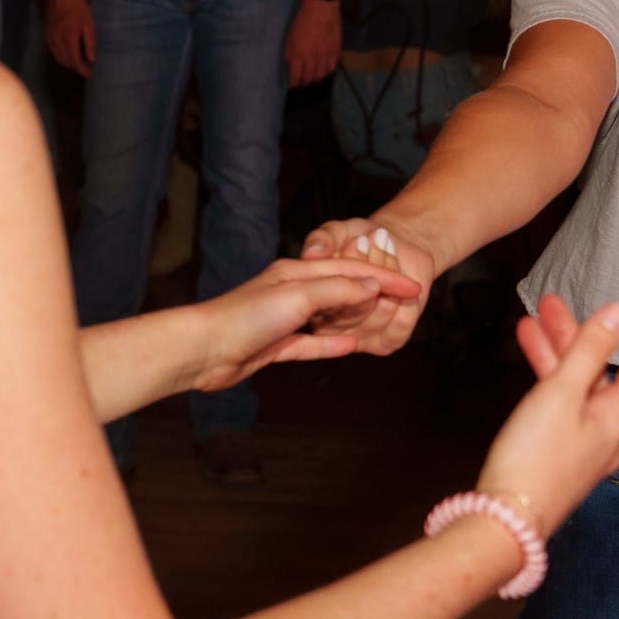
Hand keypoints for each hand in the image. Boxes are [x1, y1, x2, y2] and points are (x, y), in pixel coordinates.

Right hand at [46, 0, 95, 74]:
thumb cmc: (78, 7)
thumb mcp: (89, 24)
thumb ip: (90, 43)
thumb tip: (91, 59)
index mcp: (68, 37)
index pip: (74, 61)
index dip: (82, 70)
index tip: (90, 73)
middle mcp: (57, 40)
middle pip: (66, 62)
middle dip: (76, 68)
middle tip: (87, 69)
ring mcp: (50, 38)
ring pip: (59, 58)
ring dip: (69, 63)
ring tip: (80, 63)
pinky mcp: (46, 35)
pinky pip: (54, 52)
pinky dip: (62, 57)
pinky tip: (70, 54)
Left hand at [188, 257, 424, 390]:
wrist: (204, 348)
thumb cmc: (245, 316)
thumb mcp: (299, 295)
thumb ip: (337, 289)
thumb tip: (371, 284)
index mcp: (296, 272)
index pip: (350, 269)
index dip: (384, 277)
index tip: (414, 286)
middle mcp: (290, 292)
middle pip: (340, 290)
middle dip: (373, 293)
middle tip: (405, 301)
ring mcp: (282, 320)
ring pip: (328, 317)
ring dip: (355, 317)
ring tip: (382, 319)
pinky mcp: (274, 346)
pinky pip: (311, 343)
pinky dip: (331, 343)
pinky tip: (351, 344)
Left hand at [286, 0, 341, 85]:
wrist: (321, 7)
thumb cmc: (302, 20)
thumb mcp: (290, 36)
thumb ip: (289, 52)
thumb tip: (290, 64)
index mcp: (298, 53)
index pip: (295, 76)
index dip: (293, 83)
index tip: (292, 85)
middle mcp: (312, 57)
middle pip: (309, 77)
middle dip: (304, 82)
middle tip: (302, 83)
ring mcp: (325, 54)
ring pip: (321, 75)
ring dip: (316, 78)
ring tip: (313, 78)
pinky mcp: (336, 50)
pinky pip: (332, 67)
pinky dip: (328, 72)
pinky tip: (324, 70)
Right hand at [299, 215, 437, 354]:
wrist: (395, 245)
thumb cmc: (360, 239)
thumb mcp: (338, 231)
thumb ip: (323, 238)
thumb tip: (313, 252)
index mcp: (309, 305)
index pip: (327, 294)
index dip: (347, 267)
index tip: (360, 240)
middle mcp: (329, 328)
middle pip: (354, 306)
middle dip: (372, 267)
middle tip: (376, 239)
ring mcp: (357, 339)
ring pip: (378, 313)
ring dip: (390, 276)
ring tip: (388, 248)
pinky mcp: (385, 343)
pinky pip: (399, 324)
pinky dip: (406, 298)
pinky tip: (402, 279)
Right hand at [476, 293, 618, 539]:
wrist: (505, 522)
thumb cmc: (533, 460)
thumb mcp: (560, 394)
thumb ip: (588, 350)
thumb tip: (618, 313)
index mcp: (616, 417)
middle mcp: (606, 432)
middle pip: (601, 373)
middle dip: (578, 335)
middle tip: (554, 304)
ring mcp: (582, 446)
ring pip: (575, 389)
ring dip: (555, 354)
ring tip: (530, 322)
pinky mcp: (558, 456)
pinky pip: (559, 407)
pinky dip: (546, 382)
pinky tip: (529, 366)